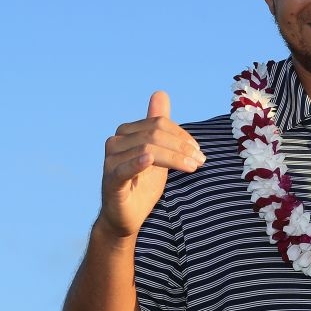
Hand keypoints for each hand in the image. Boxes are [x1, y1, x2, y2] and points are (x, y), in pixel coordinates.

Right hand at [98, 91, 204, 238]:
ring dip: (173, 157)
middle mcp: (115, 142)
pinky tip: (149, 160)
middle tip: (200, 161)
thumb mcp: (157, 152)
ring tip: (191, 167)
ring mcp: (111, 161)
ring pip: (146, 148)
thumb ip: (158, 124)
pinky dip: (137, 163)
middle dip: (181, 146)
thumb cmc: (142, 184)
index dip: (182, 136)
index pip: (159, 123)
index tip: (199, 152)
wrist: (127, 217)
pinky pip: (124, 168)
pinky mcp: (110, 180)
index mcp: (126, 132)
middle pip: (154, 134)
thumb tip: (160, 93)